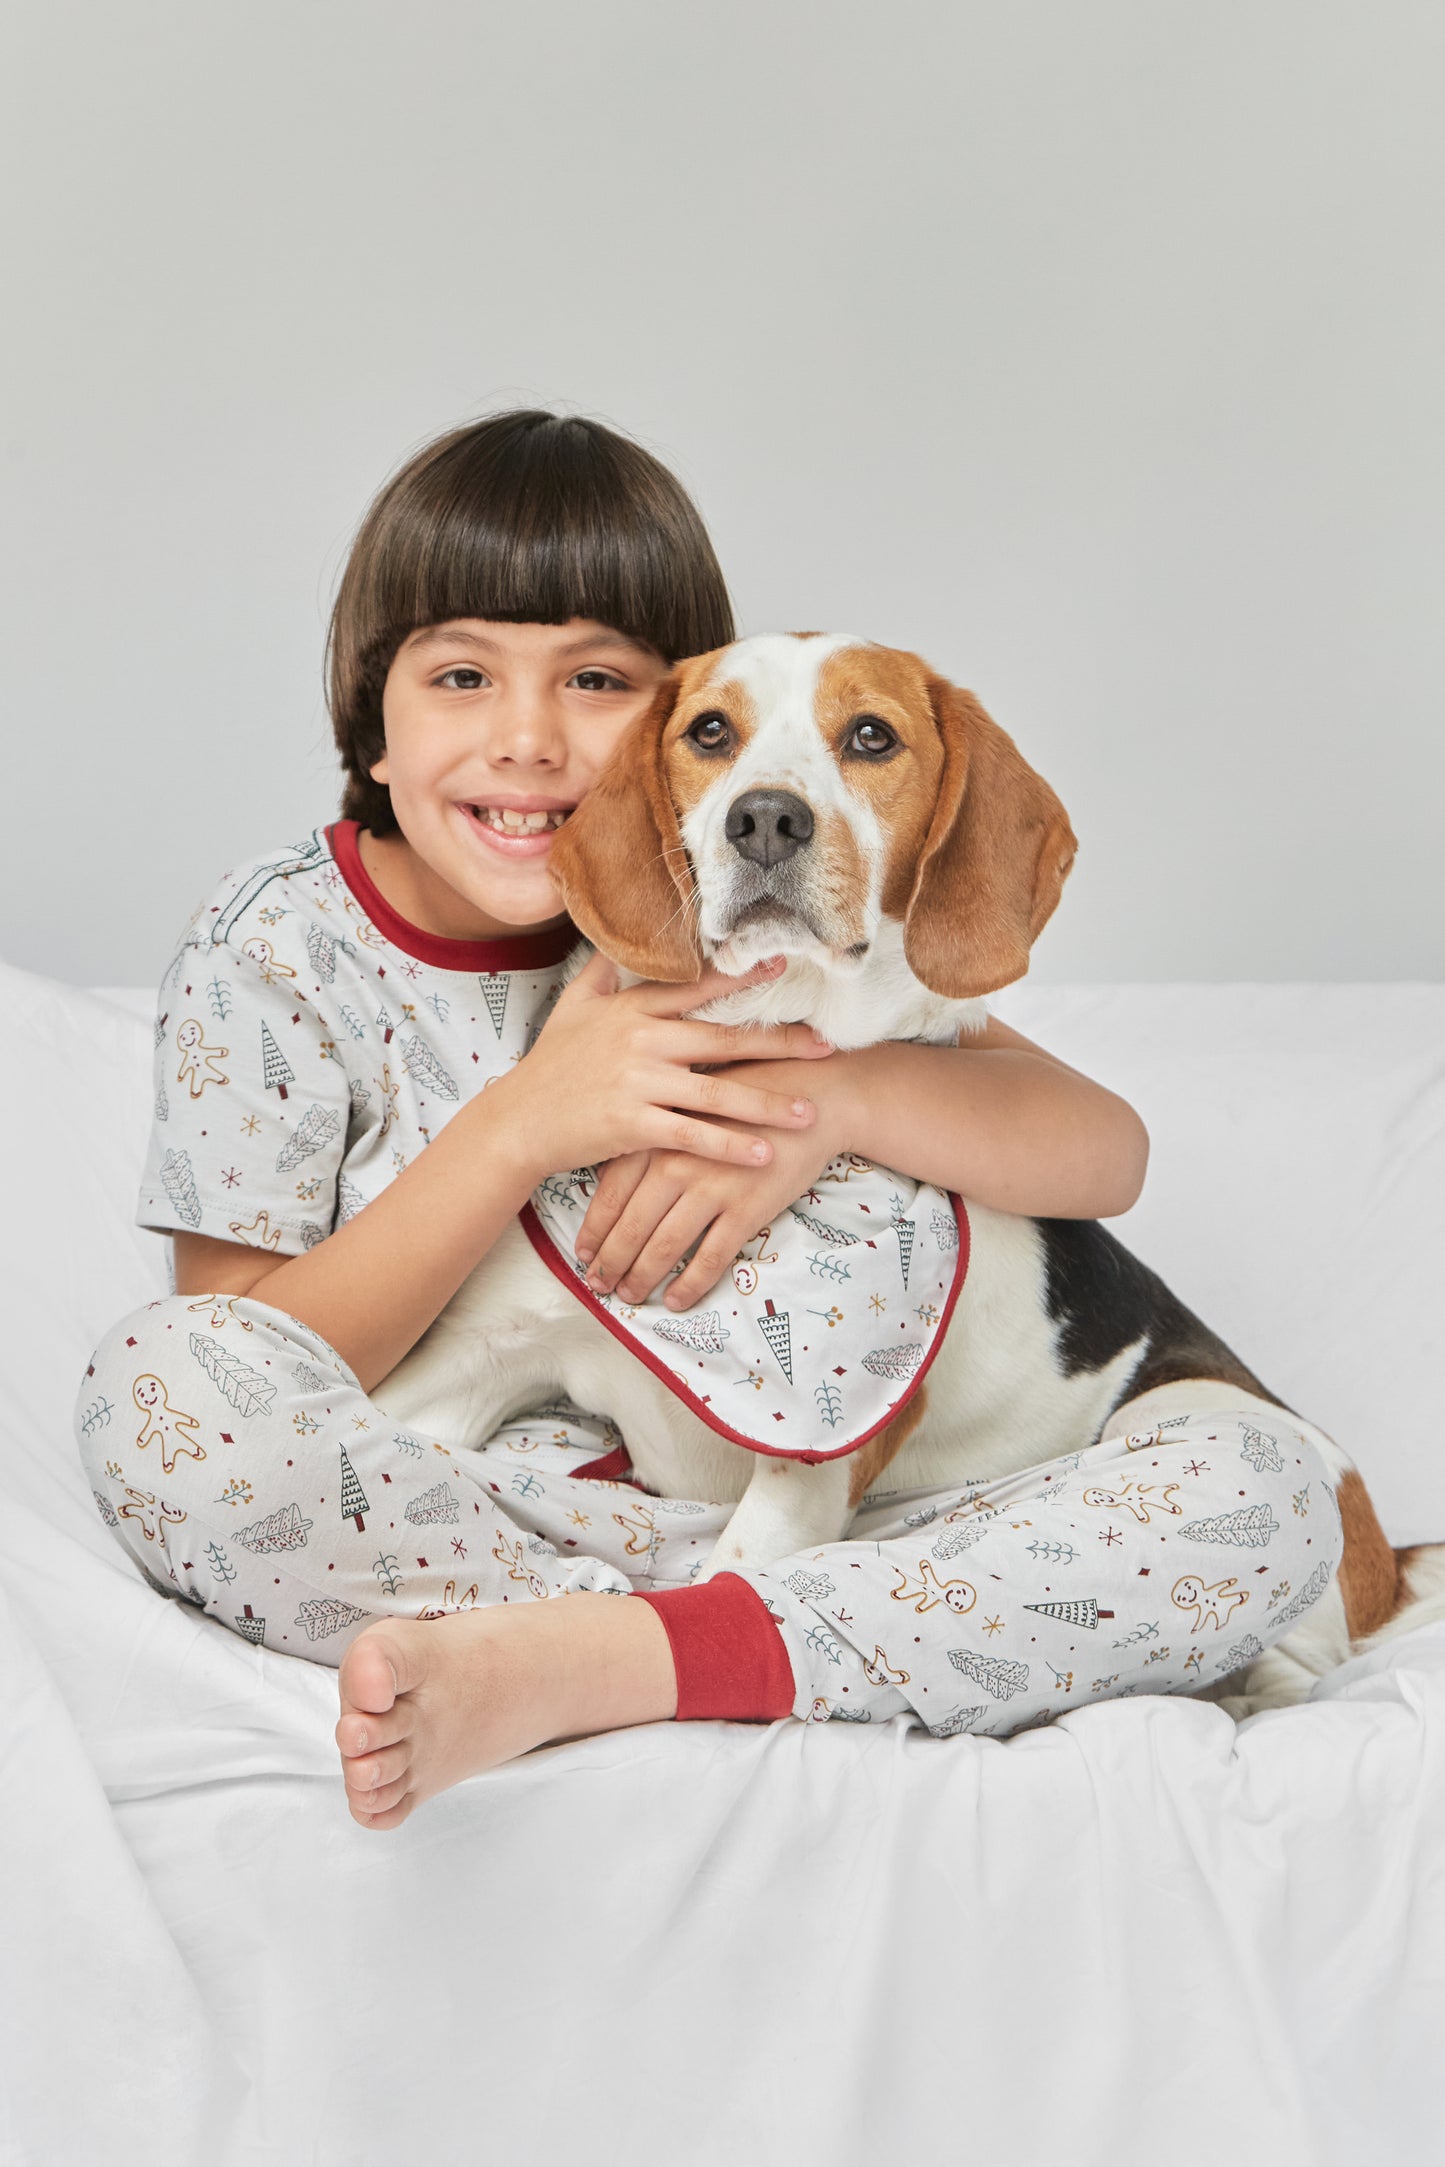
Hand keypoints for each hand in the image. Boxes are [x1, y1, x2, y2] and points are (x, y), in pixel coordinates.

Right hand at [494, 949, 834, 1184]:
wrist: (517, 1121)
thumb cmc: (549, 1066)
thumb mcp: (571, 1008)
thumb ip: (598, 973)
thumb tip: (611, 937)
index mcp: (630, 1009)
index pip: (695, 988)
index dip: (740, 978)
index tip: (782, 969)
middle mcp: (639, 1040)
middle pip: (723, 1038)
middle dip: (779, 1043)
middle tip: (825, 1047)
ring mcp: (637, 1082)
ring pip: (717, 1091)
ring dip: (767, 1103)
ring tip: (808, 1111)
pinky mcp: (631, 1124)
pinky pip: (693, 1136)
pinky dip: (730, 1147)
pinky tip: (763, 1155)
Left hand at [573, 1056, 853, 1307]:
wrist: (810, 1096)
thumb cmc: (745, 1095)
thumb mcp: (685, 1105)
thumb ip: (649, 1137)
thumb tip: (613, 1178)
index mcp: (655, 1137)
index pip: (610, 1194)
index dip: (594, 1230)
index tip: (582, 1255)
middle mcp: (675, 1164)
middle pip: (631, 1227)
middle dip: (611, 1262)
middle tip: (597, 1285)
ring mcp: (710, 1189)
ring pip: (664, 1247)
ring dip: (642, 1277)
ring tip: (629, 1296)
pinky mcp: (746, 1209)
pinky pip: (710, 1258)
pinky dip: (690, 1284)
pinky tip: (676, 1301)